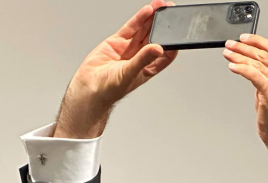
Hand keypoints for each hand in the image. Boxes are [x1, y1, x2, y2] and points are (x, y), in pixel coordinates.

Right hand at [54, 0, 177, 138]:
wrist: (88, 87)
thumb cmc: (109, 89)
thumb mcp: (130, 74)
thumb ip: (143, 59)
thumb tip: (157, 49)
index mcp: (148, 69)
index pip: (165, 55)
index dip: (172, 44)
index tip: (179, 35)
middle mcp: (139, 57)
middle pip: (155, 38)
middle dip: (163, 26)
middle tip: (171, 13)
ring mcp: (128, 48)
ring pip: (143, 30)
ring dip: (152, 19)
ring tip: (161, 7)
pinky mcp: (116, 42)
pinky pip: (130, 28)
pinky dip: (139, 19)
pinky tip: (147, 11)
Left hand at [223, 35, 267, 148]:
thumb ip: (267, 75)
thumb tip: (250, 63)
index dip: (257, 41)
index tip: (243, 38)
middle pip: (263, 55)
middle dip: (243, 48)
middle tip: (230, 45)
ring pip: (256, 64)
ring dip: (238, 57)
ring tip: (228, 55)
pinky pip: (254, 75)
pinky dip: (241, 69)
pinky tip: (232, 67)